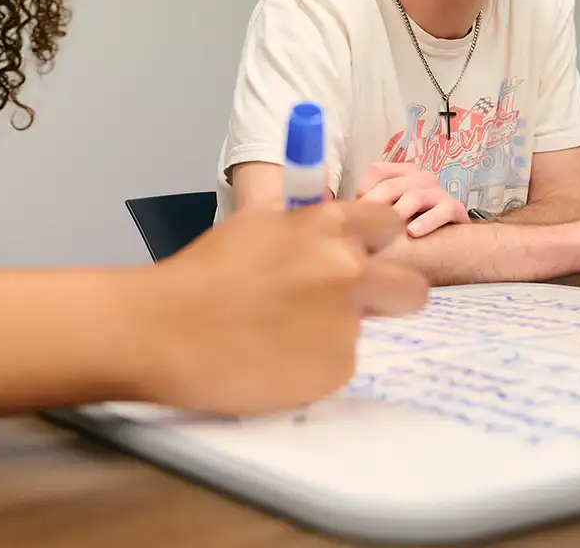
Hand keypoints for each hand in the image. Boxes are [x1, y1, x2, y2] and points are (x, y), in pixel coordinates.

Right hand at [139, 200, 427, 417]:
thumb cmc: (202, 273)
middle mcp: (347, 271)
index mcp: (326, 225)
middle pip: (411, 288)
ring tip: (280, 334)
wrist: (168, 329)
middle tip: (348, 304)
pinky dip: (313, 365)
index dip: (374, 243)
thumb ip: (300, 216)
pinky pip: (338, 365)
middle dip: (388, 296)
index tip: (361, 255)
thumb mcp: (254, 223)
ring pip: (365, 330)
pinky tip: (274, 358)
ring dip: (335, 332)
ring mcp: (346, 324)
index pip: (388, 225)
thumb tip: (326, 209)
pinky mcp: (336, 370)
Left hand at [356, 162, 468, 237]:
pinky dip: (427, 221)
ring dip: (400, 212)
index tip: (355, 211)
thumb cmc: (407, 224)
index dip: (364, 190)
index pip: (376, 171)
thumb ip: (365, 203)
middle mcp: (421, 177)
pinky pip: (443, 210)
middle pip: (392, 186)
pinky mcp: (455, 208)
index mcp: (401, 172)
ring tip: (388, 229)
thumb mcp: (385, 211)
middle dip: (376, 205)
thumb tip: (333, 201)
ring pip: (415, 196)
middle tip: (363, 226)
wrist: (445, 243)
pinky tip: (413, 233)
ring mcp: (439, 191)